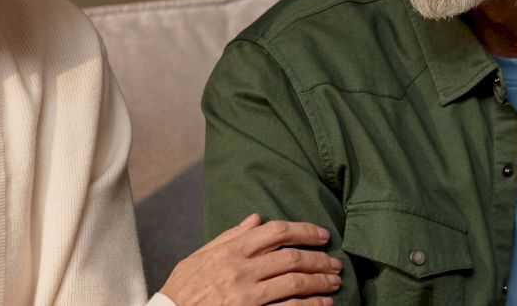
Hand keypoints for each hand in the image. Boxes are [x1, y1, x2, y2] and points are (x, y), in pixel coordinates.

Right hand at [159, 213, 342, 305]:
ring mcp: (247, 296)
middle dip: (319, 259)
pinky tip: (323, 304)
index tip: (322, 234)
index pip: (275, 232)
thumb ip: (229, 237)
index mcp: (230, 251)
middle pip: (291, 258)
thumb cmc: (182, 289)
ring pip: (294, 284)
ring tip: (334, 282)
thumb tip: (256, 219)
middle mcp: (240, 271)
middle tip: (335, 262)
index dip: (304, 231)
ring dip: (320, 282)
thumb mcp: (199, 256)